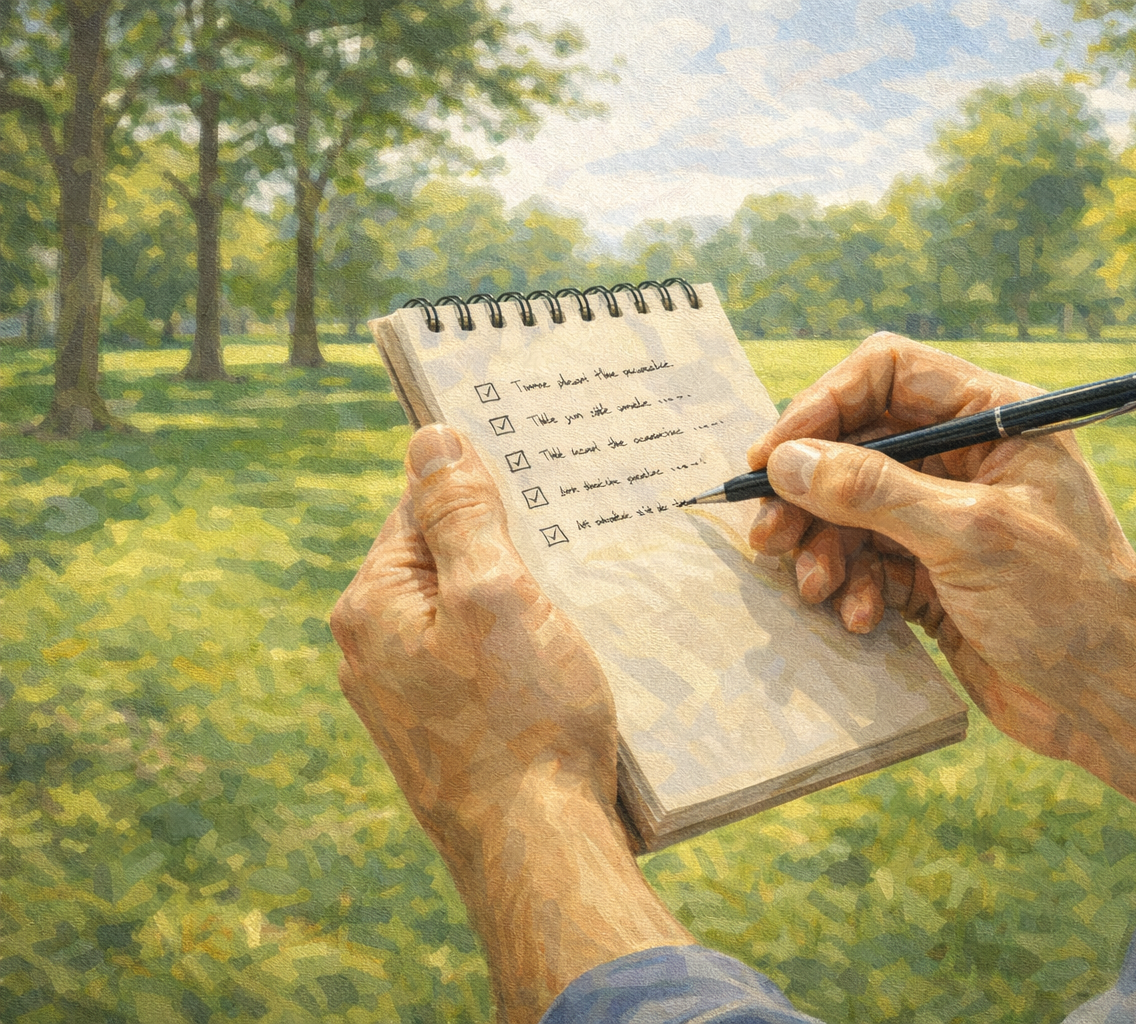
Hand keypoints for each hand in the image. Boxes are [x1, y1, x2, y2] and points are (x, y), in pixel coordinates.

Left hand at [331, 425, 690, 1021]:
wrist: (539, 849)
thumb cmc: (524, 721)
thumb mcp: (497, 595)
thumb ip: (459, 514)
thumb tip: (430, 437)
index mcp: (372, 606)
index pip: (418, 507)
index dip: (480, 489)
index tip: (540, 484)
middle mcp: (373, 650)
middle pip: (443, 561)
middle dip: (504, 548)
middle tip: (571, 543)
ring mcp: (406, 698)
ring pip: (465, 615)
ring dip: (516, 602)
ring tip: (575, 607)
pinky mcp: (443, 734)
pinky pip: (477, 664)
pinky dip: (516, 651)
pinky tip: (560, 664)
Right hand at [748, 334, 1135, 858]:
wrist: (1111, 699)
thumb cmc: (1068, 605)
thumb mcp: (967, 535)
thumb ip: (874, 491)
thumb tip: (789, 460)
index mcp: (995, 419)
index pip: (888, 374)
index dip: (823, 405)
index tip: (774, 455)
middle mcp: (967, 459)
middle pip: (857, 442)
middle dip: (810, 490)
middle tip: (768, 535)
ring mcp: (947, 517)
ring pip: (852, 507)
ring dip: (824, 546)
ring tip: (816, 588)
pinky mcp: (933, 573)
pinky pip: (867, 561)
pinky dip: (852, 585)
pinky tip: (861, 617)